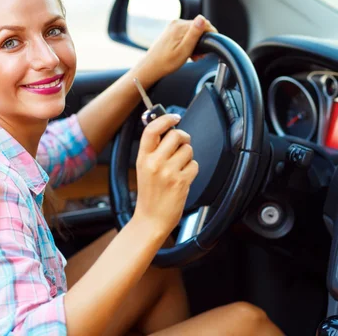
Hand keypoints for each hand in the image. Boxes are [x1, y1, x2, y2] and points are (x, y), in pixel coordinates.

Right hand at [133, 114, 198, 234]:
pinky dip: (192, 170)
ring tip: (179, 167)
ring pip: (188, 150)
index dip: (165, 119)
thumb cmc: (149, 194)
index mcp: (142, 157)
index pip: (152, 129)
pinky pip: (194, 165)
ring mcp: (168, 172)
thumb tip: (169, 129)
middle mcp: (154, 163)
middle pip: (176, 135)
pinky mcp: (181, 181)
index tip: (174, 117)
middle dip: (183, 138)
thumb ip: (154, 150)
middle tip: (182, 144)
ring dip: (187, 156)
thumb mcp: (143, 168)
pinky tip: (183, 178)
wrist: (151, 219)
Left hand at [137, 15, 217, 81]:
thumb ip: (194, 34)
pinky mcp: (171, 31)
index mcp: (180, 26)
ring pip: (193, 31)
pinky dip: (190, 42)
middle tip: (201, 55)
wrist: (151, 67)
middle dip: (203, 40)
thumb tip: (202, 18)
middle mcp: (176, 23)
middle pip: (199, 27)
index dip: (211, 34)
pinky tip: (188, 53)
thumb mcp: (184, 50)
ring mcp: (173, 27)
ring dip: (196, 43)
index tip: (211, 46)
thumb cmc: (167, 62)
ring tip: (194, 56)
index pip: (204, 23)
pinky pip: (186, 34)